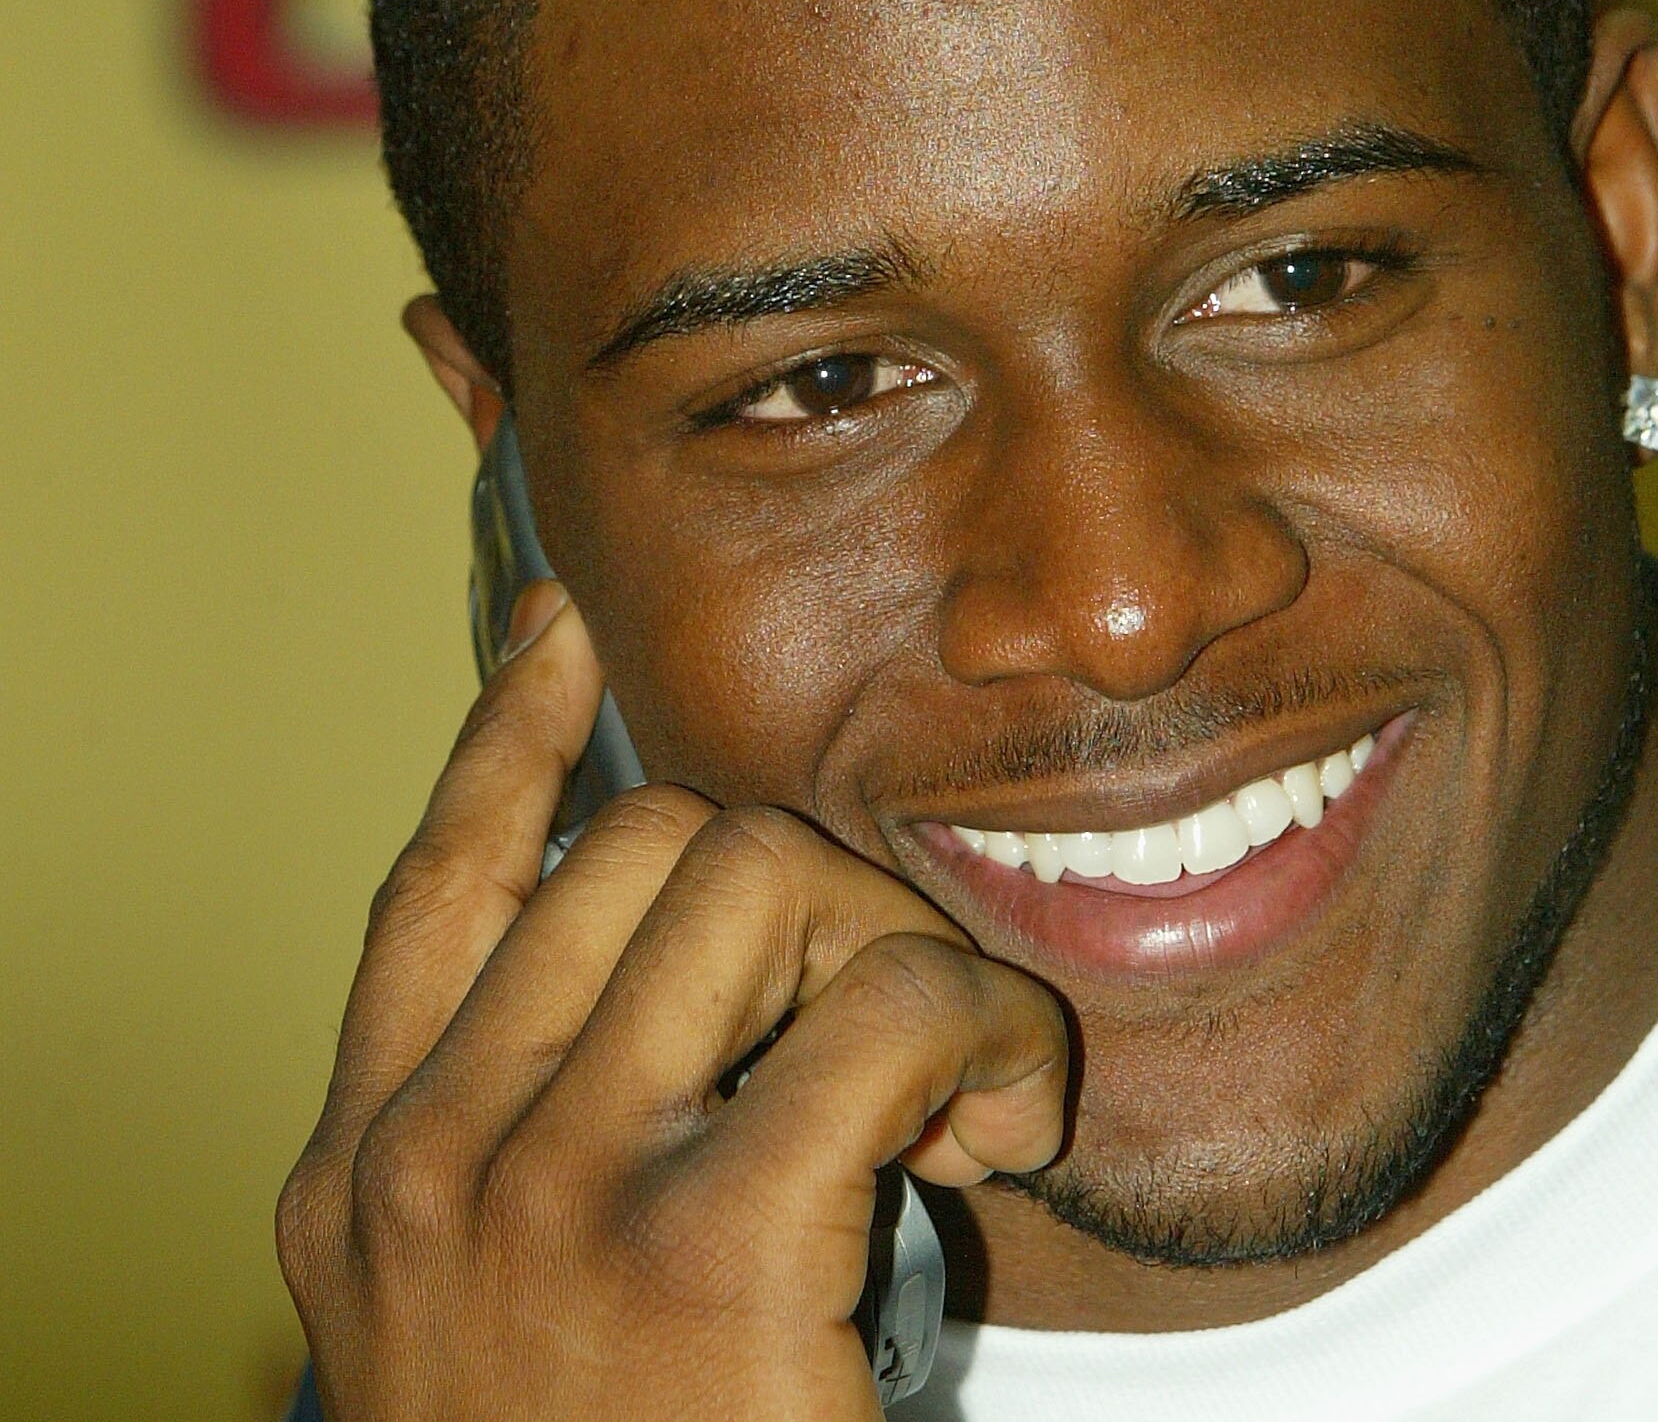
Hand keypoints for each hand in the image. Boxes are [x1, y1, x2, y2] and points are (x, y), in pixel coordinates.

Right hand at [277, 590, 1068, 1420]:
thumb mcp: (489, 1328)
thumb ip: (532, 1150)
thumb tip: (667, 959)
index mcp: (363, 1183)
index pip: (434, 883)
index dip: (510, 736)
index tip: (574, 626)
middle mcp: (428, 1168)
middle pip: (640, 849)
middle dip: (799, 889)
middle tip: (883, 1025)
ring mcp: (547, 1201)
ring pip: (754, 879)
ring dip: (892, 949)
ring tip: (941, 1093)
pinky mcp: (700, 1252)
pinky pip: (879, 1010)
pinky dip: (976, 1030)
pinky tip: (998, 1122)